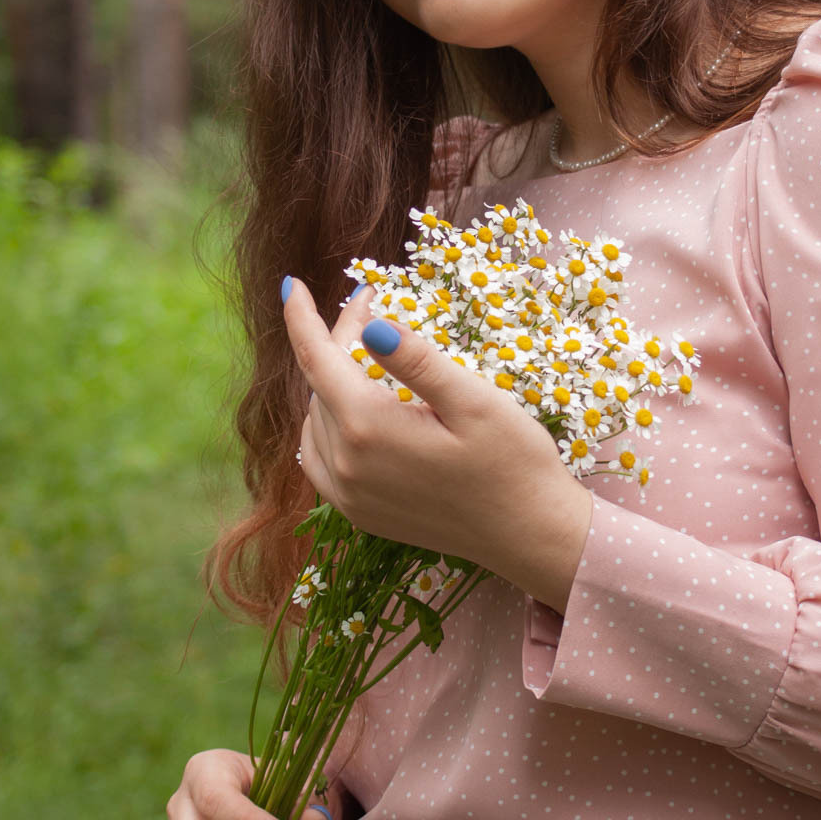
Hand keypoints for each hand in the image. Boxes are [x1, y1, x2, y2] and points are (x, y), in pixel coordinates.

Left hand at [284, 278, 592, 612]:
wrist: (530, 535)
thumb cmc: (513, 462)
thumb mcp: (474, 400)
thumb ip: (417, 361)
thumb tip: (369, 324)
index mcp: (368, 427)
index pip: (316, 358)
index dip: (299, 316)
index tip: (290, 283)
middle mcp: (346, 464)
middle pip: (321, 384)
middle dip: (341, 342)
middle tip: (377, 311)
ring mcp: (348, 495)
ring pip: (317, 419)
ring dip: (333, 383)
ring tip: (371, 359)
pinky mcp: (359, 514)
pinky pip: (320, 459)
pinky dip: (327, 426)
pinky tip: (353, 412)